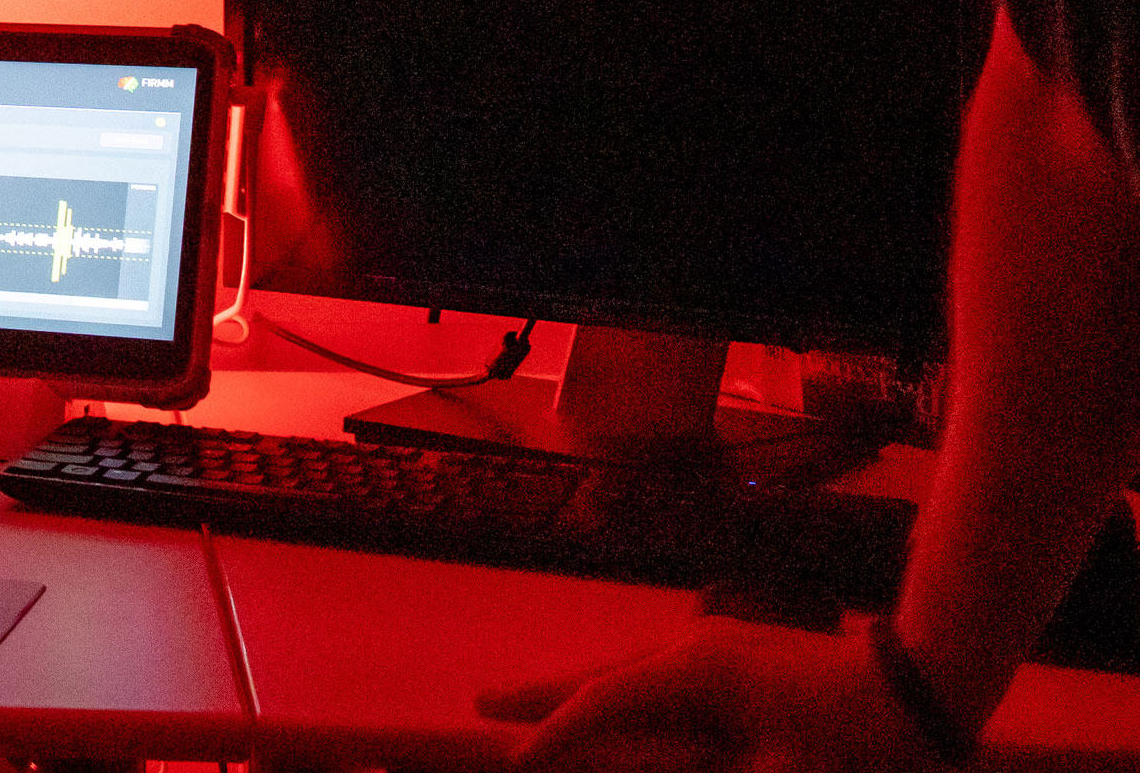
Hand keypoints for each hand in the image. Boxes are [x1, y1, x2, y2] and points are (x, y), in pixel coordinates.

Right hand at [483, 619, 947, 772]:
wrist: (928, 686)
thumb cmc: (862, 740)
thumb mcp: (785, 768)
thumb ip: (722, 767)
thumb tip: (645, 752)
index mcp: (697, 675)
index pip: (605, 702)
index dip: (555, 734)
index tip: (514, 762)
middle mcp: (696, 652)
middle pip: (602, 676)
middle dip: (543, 696)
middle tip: (482, 705)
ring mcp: (720, 650)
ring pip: (631, 672)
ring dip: (584, 693)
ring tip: (535, 703)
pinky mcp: (745, 659)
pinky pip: (665, 677)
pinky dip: (630, 693)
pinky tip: (625, 706)